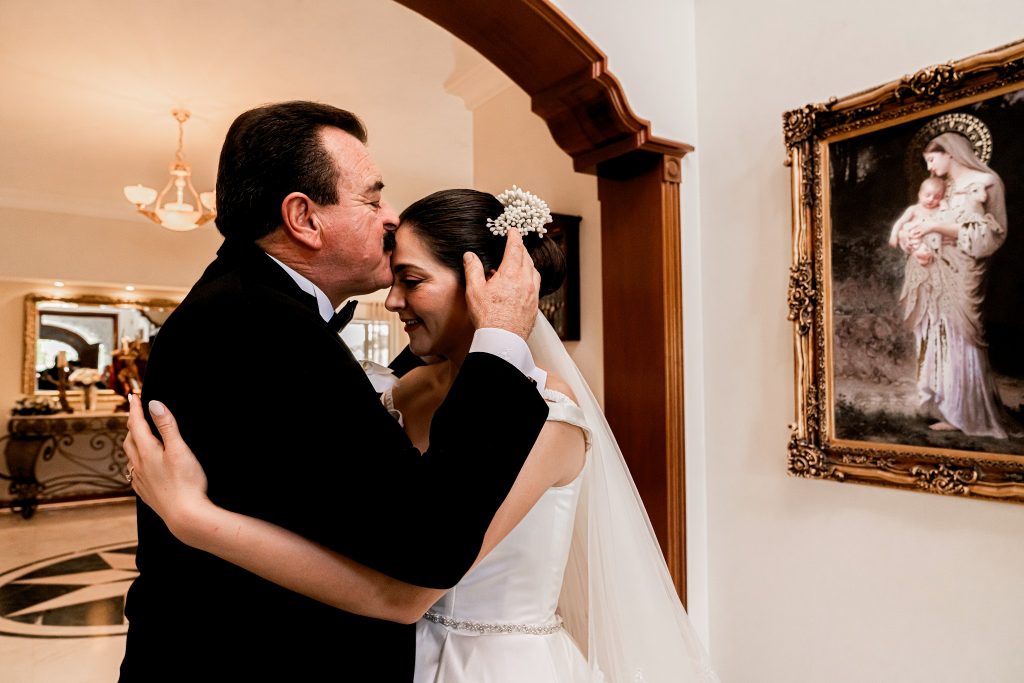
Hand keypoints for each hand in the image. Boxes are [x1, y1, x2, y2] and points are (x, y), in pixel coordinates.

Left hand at [123, 395, 209, 539]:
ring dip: (131, 442)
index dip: (135, 409)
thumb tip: (153, 404)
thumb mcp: (180, 449)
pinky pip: (134, 473)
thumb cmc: (186, 482)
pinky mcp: (146, 493)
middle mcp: (139, 466)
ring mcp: (141, 481)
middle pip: (130, 440)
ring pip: (130, 457)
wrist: (185, 516)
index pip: (136, 425)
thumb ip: (167, 425)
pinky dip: (135, 461)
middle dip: (131, 424)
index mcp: (147, 452)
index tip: (133, 396)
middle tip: (135, 412)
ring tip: (136, 436)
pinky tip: (141, 466)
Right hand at [463, 228, 540, 339]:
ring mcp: (533, 293)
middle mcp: (525, 281)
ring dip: (527, 263)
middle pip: (527, 258)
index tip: (513, 230)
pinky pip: (536, 285)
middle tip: (515, 244)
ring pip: (534, 271)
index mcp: (511, 274)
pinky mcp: (535, 305)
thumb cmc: (488, 317)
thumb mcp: (474, 291)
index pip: (515, 248)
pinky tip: (522, 284)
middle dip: (521, 248)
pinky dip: (530, 278)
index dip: (514, 236)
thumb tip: (469, 255)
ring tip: (519, 263)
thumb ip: (473, 270)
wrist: (503, 340)